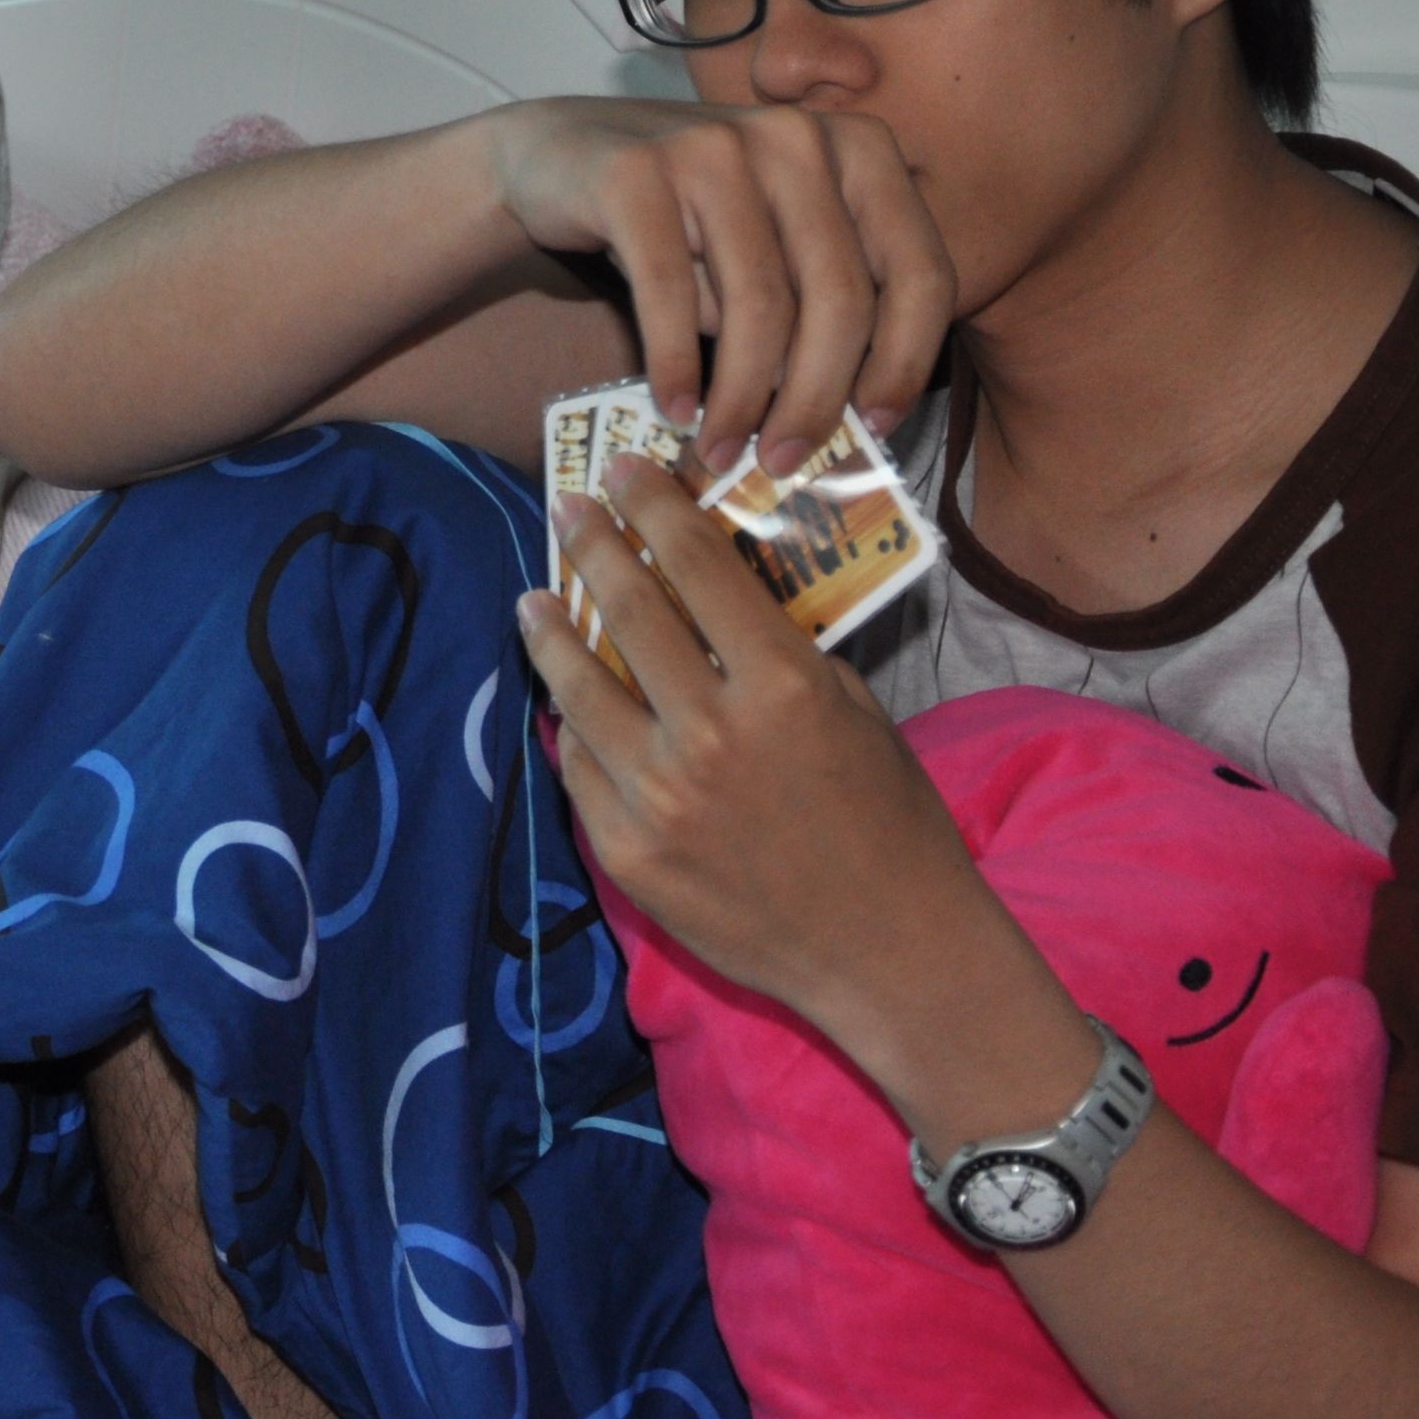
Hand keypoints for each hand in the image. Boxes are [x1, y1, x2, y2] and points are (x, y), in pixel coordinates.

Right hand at [483, 96, 956, 469]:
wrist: (555, 151)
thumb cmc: (689, 212)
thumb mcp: (780, 236)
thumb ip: (826, 297)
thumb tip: (855, 414)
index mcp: (860, 147)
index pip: (919, 270)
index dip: (907, 360)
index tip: (877, 425)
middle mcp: (795, 137)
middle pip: (838, 297)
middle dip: (815, 398)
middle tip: (786, 462)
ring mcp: (713, 146)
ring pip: (757, 304)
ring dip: (741, 398)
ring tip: (723, 450)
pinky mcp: (634, 174)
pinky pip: (670, 292)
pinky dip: (676, 364)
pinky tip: (675, 408)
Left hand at [517, 456, 1014, 1044]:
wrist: (887, 948)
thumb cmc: (887, 820)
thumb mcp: (850, 710)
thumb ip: (776, 650)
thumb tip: (706, 591)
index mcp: (778, 684)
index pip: (694, 565)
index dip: (652, 505)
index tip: (622, 469)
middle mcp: (708, 731)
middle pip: (626, 608)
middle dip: (591, 544)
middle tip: (567, 508)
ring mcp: (657, 795)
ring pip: (577, 688)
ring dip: (549, 633)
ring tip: (532, 602)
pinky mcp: (626, 851)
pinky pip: (580, 769)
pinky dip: (571, 728)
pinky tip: (563, 703)